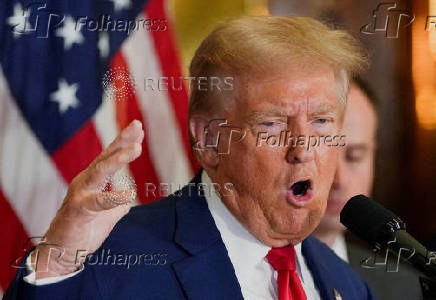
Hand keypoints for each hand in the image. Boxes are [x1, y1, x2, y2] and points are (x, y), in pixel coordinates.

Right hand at [31, 120, 143, 278]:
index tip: (139, 128)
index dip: (124, 142)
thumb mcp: (106, 215)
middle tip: (137, 125)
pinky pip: (98, 202)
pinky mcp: (79, 211)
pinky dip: (114, 197)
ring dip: (118, 159)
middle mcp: (85, 182)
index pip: (109, 157)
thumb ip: (116, 205)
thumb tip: (127, 200)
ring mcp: (80, 194)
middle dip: (122, 140)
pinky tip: (129, 193)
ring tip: (136, 148)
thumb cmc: (83, 230)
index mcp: (92, 181)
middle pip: (105, 157)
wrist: (62, 253)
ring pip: (100, 172)